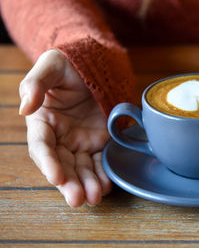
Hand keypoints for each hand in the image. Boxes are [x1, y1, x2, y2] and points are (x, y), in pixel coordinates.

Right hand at [19, 49, 111, 206]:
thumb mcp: (50, 66)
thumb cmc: (68, 65)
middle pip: (62, 164)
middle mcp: (60, 136)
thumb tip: (25, 108)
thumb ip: (35, 84)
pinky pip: (100, 161)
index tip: (56, 176)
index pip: (42, 146)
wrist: (93, 66)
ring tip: (95, 197)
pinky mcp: (98, 142)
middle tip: (78, 199)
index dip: (47, 162)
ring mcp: (80, 141)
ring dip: (87, 184)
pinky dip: (102, 175)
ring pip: (81, 168)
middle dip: (69, 183)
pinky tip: (107, 186)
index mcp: (43, 121)